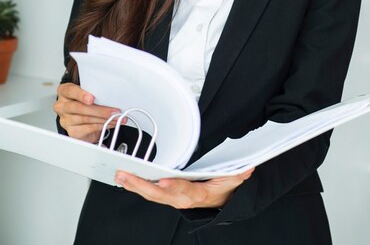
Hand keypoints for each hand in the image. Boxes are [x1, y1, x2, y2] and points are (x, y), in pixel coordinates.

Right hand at [54, 82, 123, 143]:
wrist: (81, 118)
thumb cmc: (84, 101)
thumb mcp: (87, 92)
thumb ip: (93, 91)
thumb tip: (111, 94)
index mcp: (64, 92)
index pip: (70, 91)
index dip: (81, 95)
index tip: (92, 98)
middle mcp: (62, 106)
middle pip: (79, 108)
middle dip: (99, 110)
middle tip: (114, 110)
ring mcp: (66, 120)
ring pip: (86, 119)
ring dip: (104, 118)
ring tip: (116, 117)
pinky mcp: (72, 131)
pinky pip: (89, 128)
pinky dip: (102, 125)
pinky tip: (110, 123)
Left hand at [114, 167, 254, 209]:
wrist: (220, 201)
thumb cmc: (223, 189)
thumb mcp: (234, 180)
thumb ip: (239, 174)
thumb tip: (248, 168)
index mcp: (199, 194)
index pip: (186, 190)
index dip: (174, 186)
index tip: (163, 180)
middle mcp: (183, 198)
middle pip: (161, 194)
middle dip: (142, 185)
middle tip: (126, 175)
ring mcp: (173, 199)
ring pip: (152, 195)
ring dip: (135, 186)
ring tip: (120, 175)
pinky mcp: (167, 196)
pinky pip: (151, 193)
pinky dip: (138, 187)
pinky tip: (126, 180)